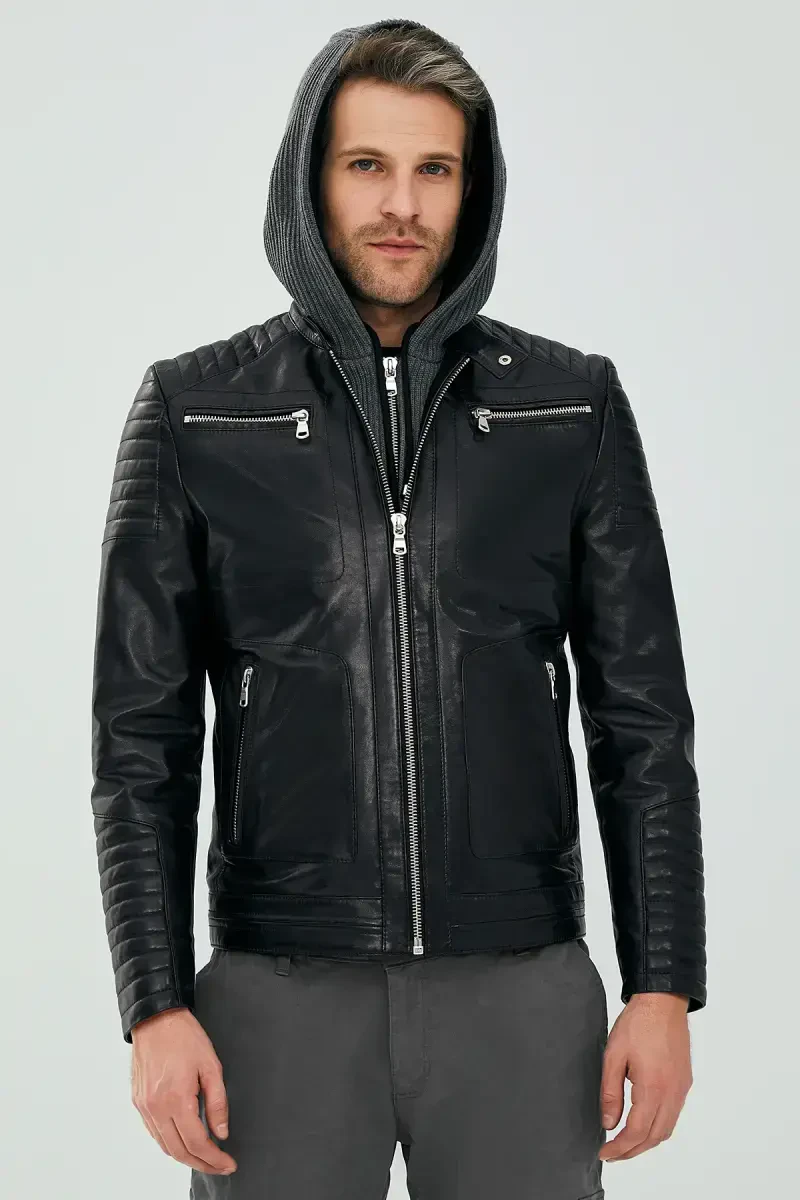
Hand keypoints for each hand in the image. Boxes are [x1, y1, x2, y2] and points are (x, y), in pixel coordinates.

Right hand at [130, 1006, 236, 1175]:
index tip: (228, 1163)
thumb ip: (218, 1102)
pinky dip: (170, 1142)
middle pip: (179, 1151)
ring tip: (205, 1157)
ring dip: (185, 1156)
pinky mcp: (138, 1102)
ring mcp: (144, 1107)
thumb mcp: (211, 1065)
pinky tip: (184, 1139)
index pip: (196, 1143)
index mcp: (176, 1099)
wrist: (156, 1019)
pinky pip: (154, 1133)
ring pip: (164, 1146)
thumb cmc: (184, 1036)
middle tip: (220, 1165)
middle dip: (202, 1163)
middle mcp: (156, 1108)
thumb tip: (220, 1132)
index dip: (214, 1158)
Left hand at [599, 992, 692, 1161]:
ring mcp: (681, 1088)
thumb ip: (610, 1092)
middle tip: (612, 1154)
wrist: (664, 1001)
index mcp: (653, 1087)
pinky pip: (673, 1115)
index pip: (637, 1131)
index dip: (619, 1148)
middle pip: (654, 1137)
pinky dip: (658, 1127)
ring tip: (625, 1143)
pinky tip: (643, 1123)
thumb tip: (608, 1122)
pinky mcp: (684, 1081)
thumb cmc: (638, 1023)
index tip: (604, 1153)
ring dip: (646, 1141)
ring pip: (666, 1129)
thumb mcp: (614, 1055)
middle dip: (632, 1150)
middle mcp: (672, 1093)